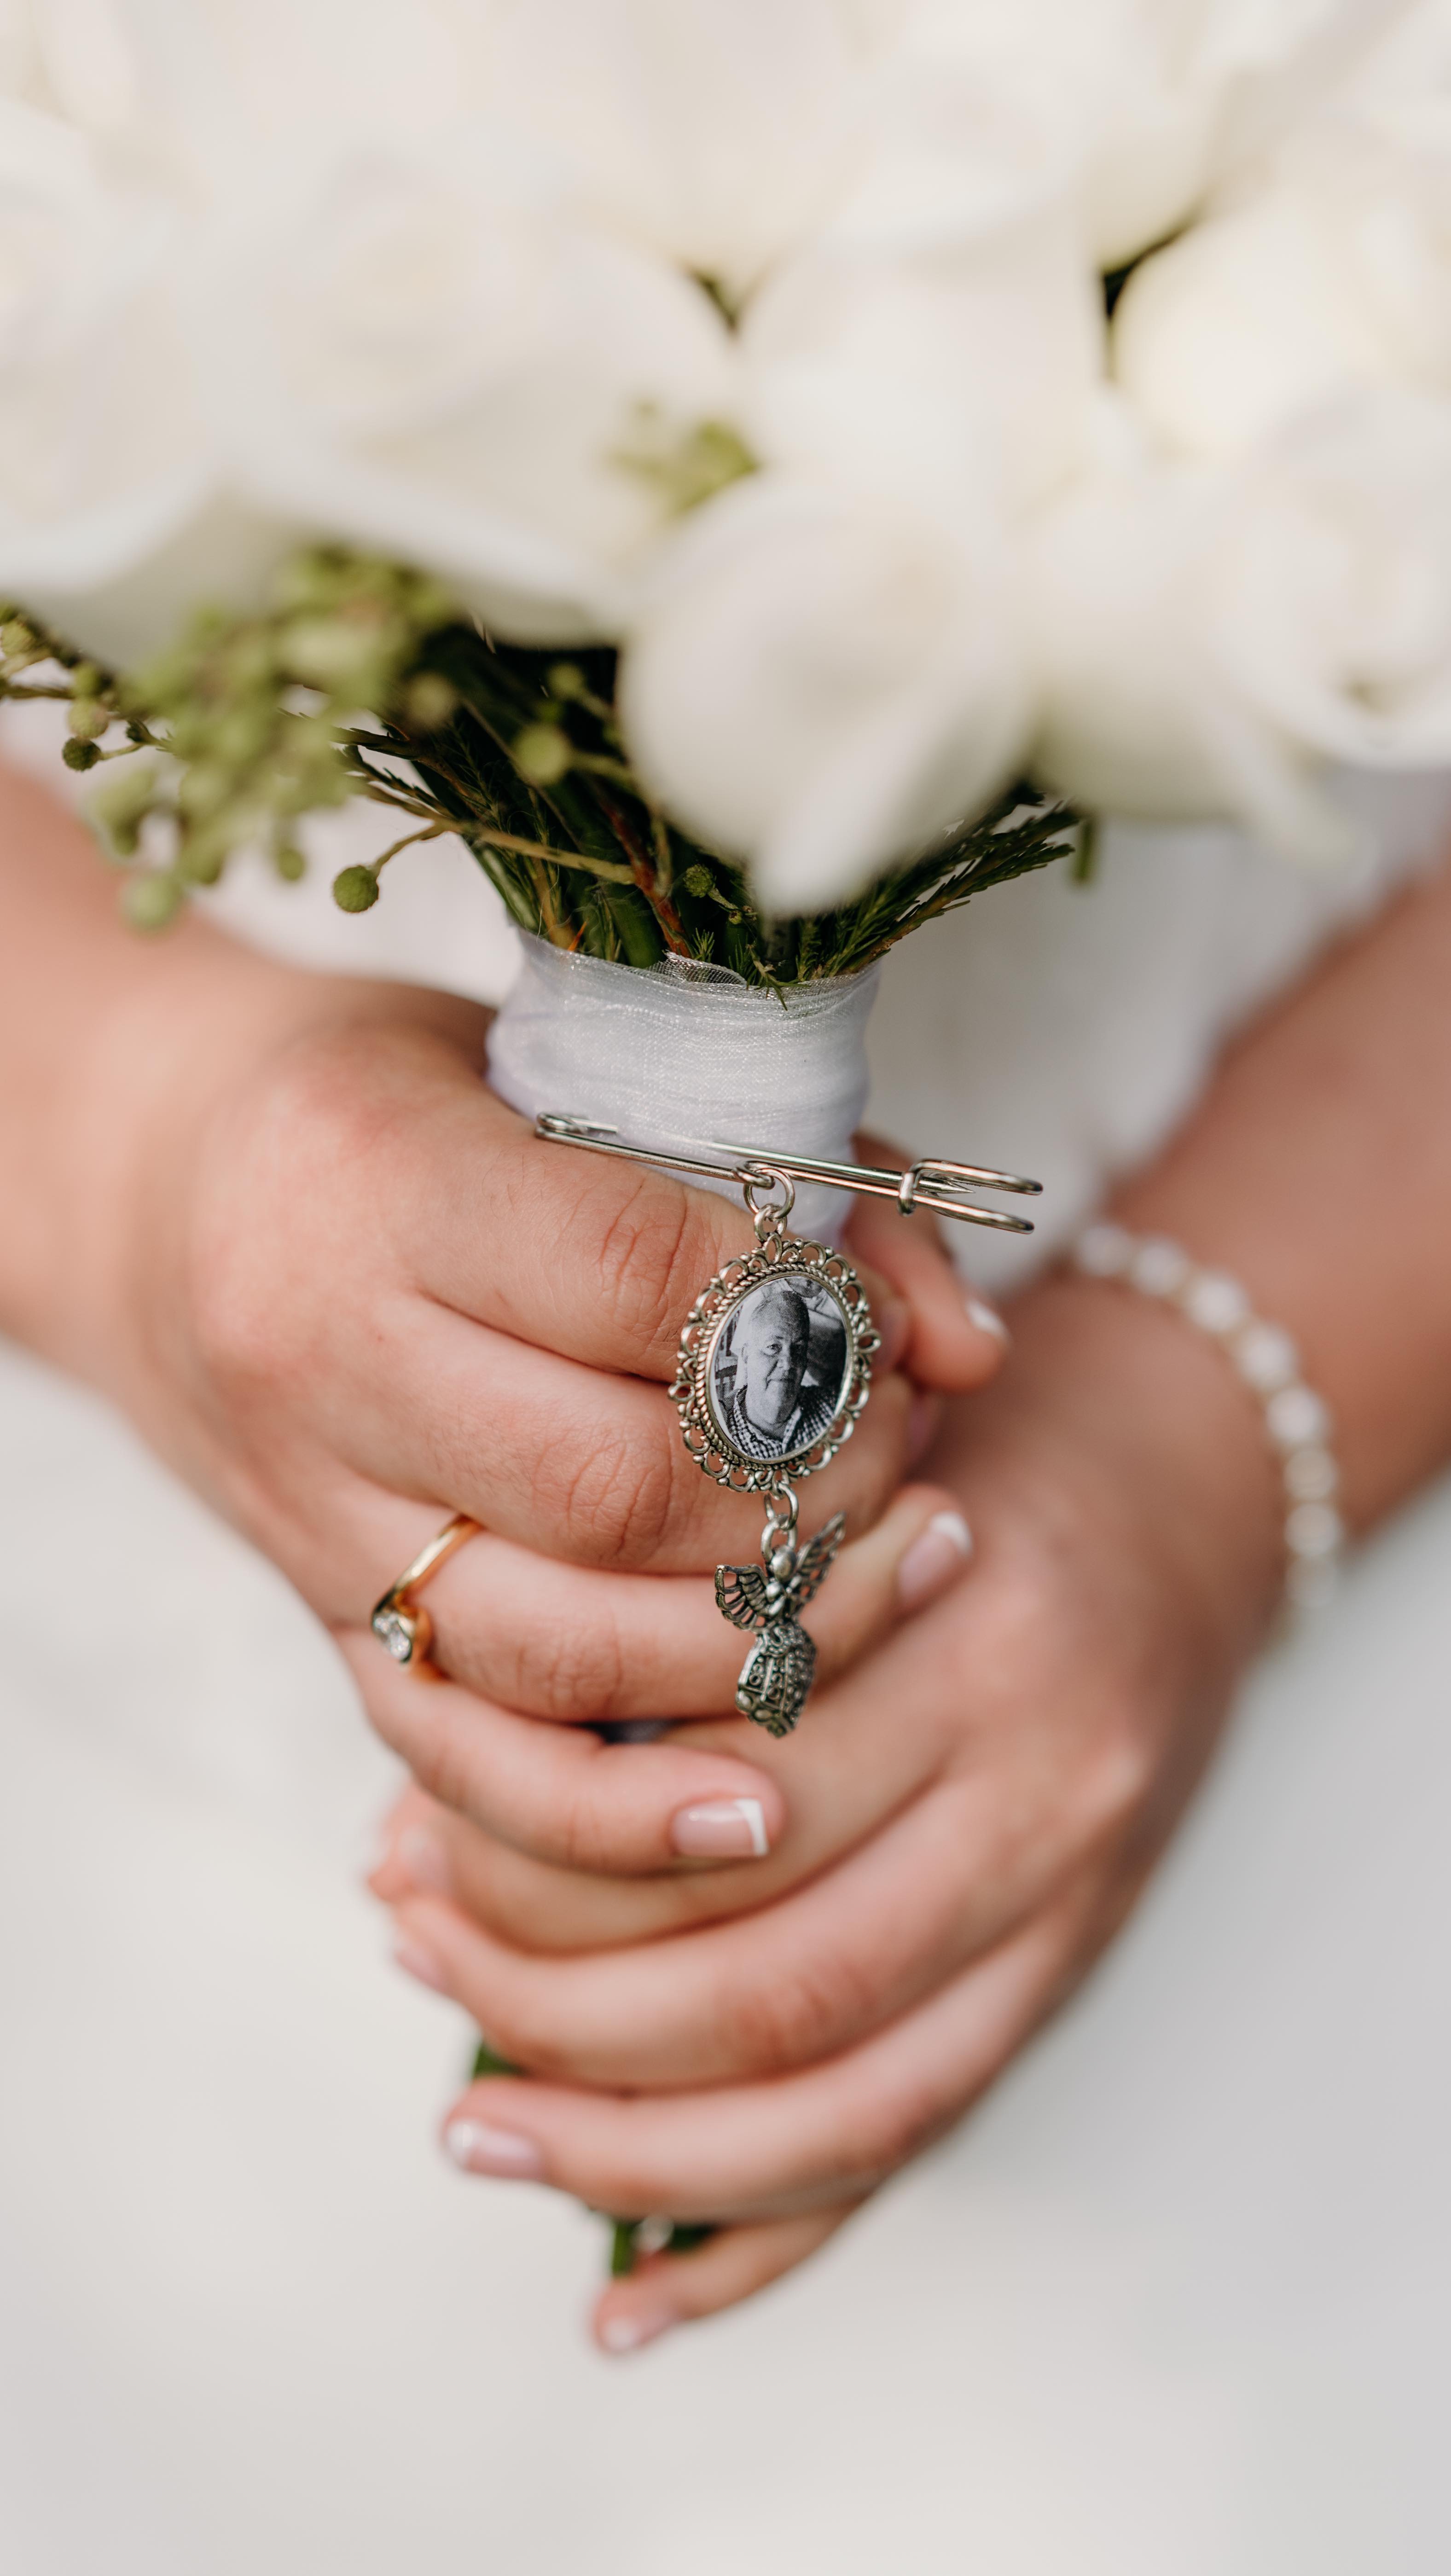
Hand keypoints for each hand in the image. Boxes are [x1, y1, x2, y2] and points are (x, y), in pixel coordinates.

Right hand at [65, 915, 1002, 1840]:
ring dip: (754, 1639)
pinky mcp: (329, 1630)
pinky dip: (624, 1814)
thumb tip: (966, 1347)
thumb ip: (799, 1176)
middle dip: (802, 1493)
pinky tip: (753, 1811)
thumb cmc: (414, 1112)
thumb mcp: (578, 1073)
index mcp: (380, 1180)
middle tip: (888, 1457)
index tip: (872, 1324)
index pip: (637, 1277)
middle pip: (617, 1485)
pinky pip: (476, 1766)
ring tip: (864, 1575)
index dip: (800, 1314)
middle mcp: (323, 1359)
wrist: (170, 1196)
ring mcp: (315, 1518)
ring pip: (564, 1647)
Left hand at [370, 1275, 1283, 2349]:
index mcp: (969, 1638)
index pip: (719, 1812)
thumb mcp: (800, 1510)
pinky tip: (624, 2298)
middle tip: (418, 1959)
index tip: (408, 1859)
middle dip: (555, 2016)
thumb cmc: (938, 1481)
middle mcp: (1040, 1788)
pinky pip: (909, 2153)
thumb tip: (403, 1843)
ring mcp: (1074, 1906)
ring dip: (631, 2151)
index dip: (538, 1870)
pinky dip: (758, 2245)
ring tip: (476, 2131)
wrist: (1171, 1494)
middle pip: (772, 1982)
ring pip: (839, 2102)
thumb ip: (639, 1654)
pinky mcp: (1071, 1982)